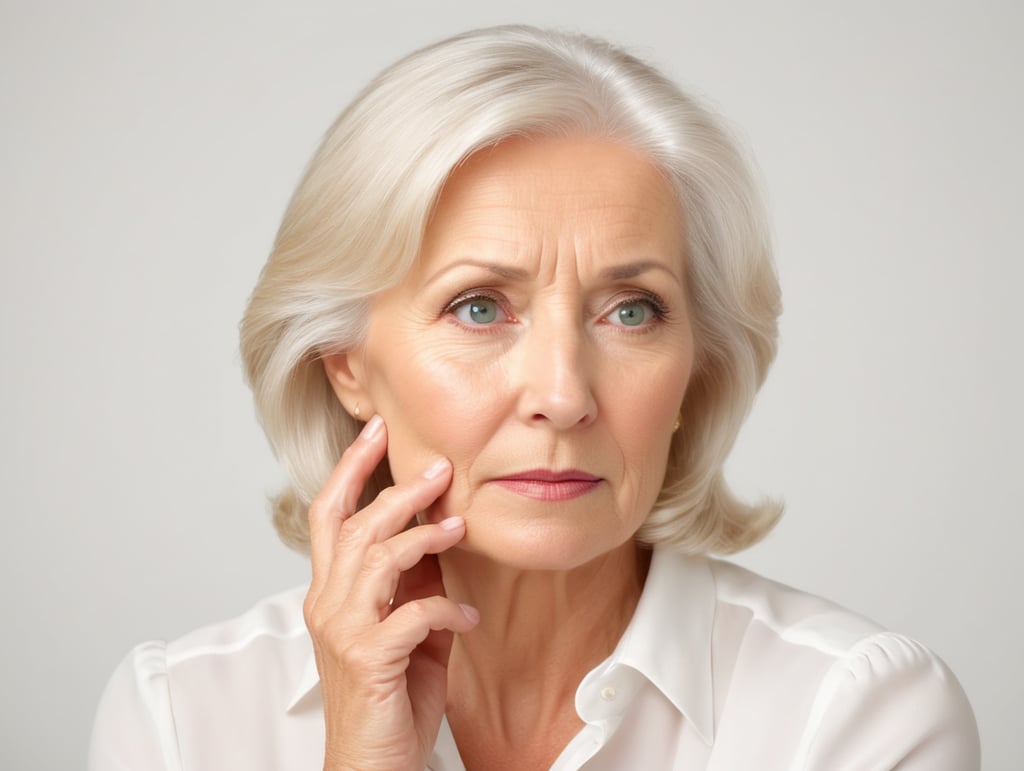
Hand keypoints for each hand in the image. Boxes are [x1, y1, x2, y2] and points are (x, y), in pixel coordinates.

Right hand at [303, 415, 478, 770]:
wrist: (372, 766)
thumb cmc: (389, 697)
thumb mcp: (406, 628)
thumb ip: (413, 583)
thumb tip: (438, 537)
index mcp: (331, 591)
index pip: (331, 514)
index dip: (351, 469)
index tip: (376, 431)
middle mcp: (327, 603)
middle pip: (353, 525)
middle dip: (397, 490)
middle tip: (439, 468)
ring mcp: (343, 631)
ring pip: (374, 558)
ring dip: (421, 536)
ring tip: (458, 526)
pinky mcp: (368, 659)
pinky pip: (410, 614)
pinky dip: (445, 607)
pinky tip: (468, 614)